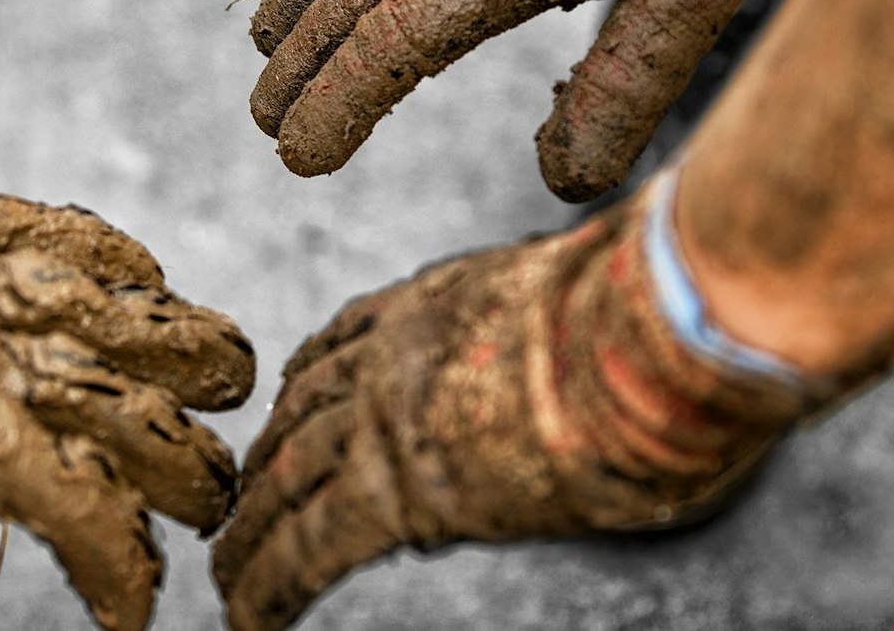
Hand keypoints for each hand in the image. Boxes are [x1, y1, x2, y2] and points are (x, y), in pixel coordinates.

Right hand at [0, 131, 255, 630]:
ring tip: (218, 499)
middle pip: (118, 321)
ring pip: (119, 411)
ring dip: (177, 464)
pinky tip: (136, 602)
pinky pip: (67, 507)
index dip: (119, 269)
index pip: (58, 242)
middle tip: (232, 383)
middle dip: (182, 356)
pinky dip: (109, 559)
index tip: (155, 283)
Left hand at [212, 179, 819, 630]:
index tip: (288, 413)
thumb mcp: (600, 295)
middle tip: (238, 499)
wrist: (655, 337)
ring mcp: (385, 416)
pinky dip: (268, 580)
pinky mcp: (395, 487)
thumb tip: (615, 300)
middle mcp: (393, 352)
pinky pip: (307, 543)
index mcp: (439, 300)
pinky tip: (245, 613)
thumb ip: (574, 309)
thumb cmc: (667, 312)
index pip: (346, 338)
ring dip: (251, 527)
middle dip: (268, 457)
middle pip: (302, 410)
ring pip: (287, 478)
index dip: (309, 384)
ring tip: (226, 571)